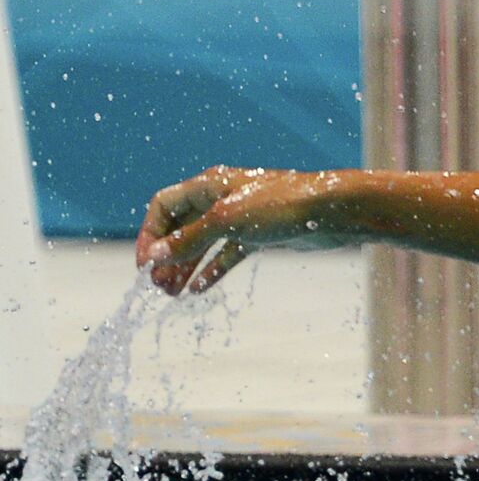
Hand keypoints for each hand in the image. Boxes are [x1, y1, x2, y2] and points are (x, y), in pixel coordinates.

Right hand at [136, 166, 346, 294]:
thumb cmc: (280, 206)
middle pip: (181, 227)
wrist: (331, 211)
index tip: (144, 266)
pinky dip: (212, 270)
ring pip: (203, 243)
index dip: (149, 234)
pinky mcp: (260, 235)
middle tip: (156, 287)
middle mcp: (221, 198)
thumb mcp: (228, 222)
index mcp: (208, 185)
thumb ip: (190, 239)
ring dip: (185, 267)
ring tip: (171, 294)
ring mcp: (241, 217)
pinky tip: (199, 289)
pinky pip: (227, 253)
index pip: (163, 206)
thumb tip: (154, 256)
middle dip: (167, 256)